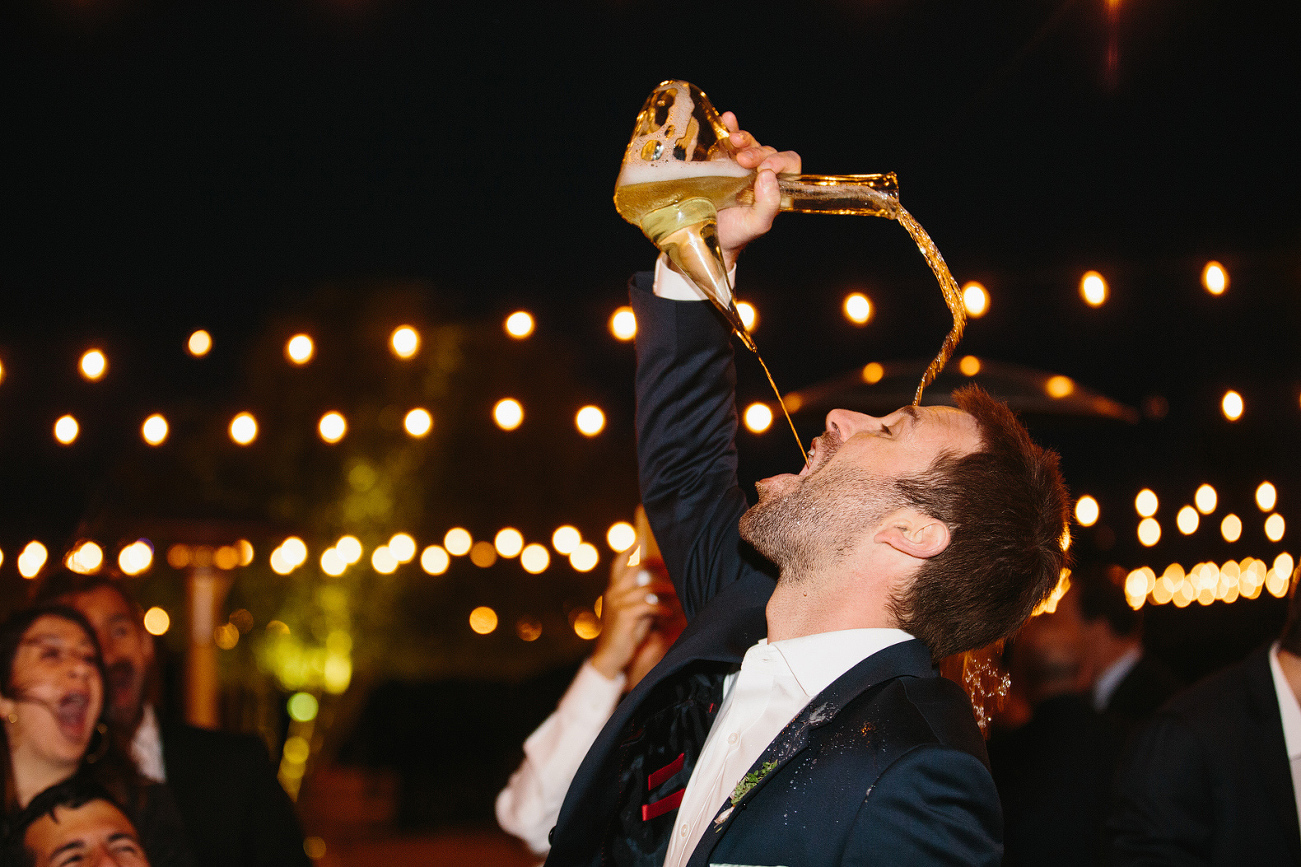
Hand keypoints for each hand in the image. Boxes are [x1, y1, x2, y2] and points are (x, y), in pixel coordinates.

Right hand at [589, 555, 676, 681]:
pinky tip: (669, 614)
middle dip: (653, 564)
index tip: (638, 540)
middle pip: (634, 569)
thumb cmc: (623, 636)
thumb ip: (640, 600)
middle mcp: (613, 593)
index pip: (617, 564)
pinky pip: (649, 606)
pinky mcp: (625, 615)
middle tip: (668, 564)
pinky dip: (662, 609)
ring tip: (677, 592)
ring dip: (665, 590)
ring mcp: (618, 603)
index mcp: (612, 591)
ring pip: (646, 588)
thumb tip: (658, 590)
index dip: (627, 551)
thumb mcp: (631, 614)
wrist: (609, 657)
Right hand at [716, 111, 801, 269]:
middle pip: (767, 151)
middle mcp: (761, 173)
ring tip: (732, 140)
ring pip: (749, 143)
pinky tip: (726, 119)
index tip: (763, 169)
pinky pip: (728, 140)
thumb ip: (769, 204)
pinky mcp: (721, 161)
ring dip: (743, 138)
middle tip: (742, 160)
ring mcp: (740, 165)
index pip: (789, 163)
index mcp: (776, 187)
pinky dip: (729, 127)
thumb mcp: (757, 224)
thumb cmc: (736, 233)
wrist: (707, 238)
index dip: (780, 161)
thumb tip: (768, 175)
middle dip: (756, 152)